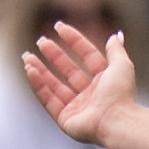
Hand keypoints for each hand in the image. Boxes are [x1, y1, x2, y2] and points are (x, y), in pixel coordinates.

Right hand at [24, 22, 136, 146]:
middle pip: (69, 70)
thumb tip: (115, 35)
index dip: (74, 40)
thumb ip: (116, 50)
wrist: (116, 122)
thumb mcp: (122, 66)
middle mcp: (91, 94)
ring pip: (55, 85)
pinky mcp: (65, 120)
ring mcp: (77, 108)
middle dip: (54, 55)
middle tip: (40, 41)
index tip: (58, 26)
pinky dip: (38, 85)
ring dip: (40, 70)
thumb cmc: (121, 94)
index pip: (87, 56)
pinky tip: (30, 70)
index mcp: (105, 81)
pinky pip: (48, 100)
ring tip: (27, 56)